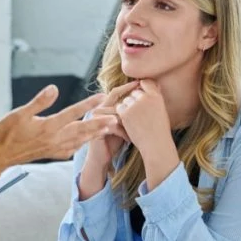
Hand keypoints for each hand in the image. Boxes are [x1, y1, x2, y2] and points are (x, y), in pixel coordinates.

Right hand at [0, 85, 111, 170]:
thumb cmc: (7, 132)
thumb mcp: (19, 113)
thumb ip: (39, 101)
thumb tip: (54, 88)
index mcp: (48, 127)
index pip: (72, 113)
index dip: (87, 105)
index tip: (101, 97)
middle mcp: (54, 139)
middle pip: (82, 129)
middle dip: (100, 123)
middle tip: (116, 117)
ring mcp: (54, 148)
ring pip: (80, 140)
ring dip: (95, 133)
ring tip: (109, 128)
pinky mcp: (51, 153)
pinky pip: (72, 148)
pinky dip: (82, 144)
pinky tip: (87, 141)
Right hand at [78, 81, 137, 198]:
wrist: (101, 158)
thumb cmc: (113, 141)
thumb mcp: (122, 124)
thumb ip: (128, 114)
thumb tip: (145, 101)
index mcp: (104, 107)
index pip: (116, 92)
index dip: (128, 87)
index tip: (141, 83)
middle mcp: (97, 111)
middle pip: (112, 96)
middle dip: (127, 91)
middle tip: (141, 88)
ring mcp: (95, 120)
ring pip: (113, 110)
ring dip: (128, 113)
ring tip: (140, 112)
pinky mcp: (95, 131)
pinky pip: (111, 127)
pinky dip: (122, 131)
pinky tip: (130, 137)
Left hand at [115, 79, 178, 188]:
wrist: (155, 144)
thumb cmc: (159, 129)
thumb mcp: (161, 109)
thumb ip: (153, 96)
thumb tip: (144, 84)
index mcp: (157, 95)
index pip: (146, 82)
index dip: (142, 88)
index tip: (141, 95)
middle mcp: (146, 97)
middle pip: (134, 92)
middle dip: (135, 100)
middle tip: (139, 113)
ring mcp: (135, 104)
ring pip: (126, 100)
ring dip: (128, 107)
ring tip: (137, 120)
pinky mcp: (126, 112)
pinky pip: (119, 107)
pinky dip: (122, 114)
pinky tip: (129, 122)